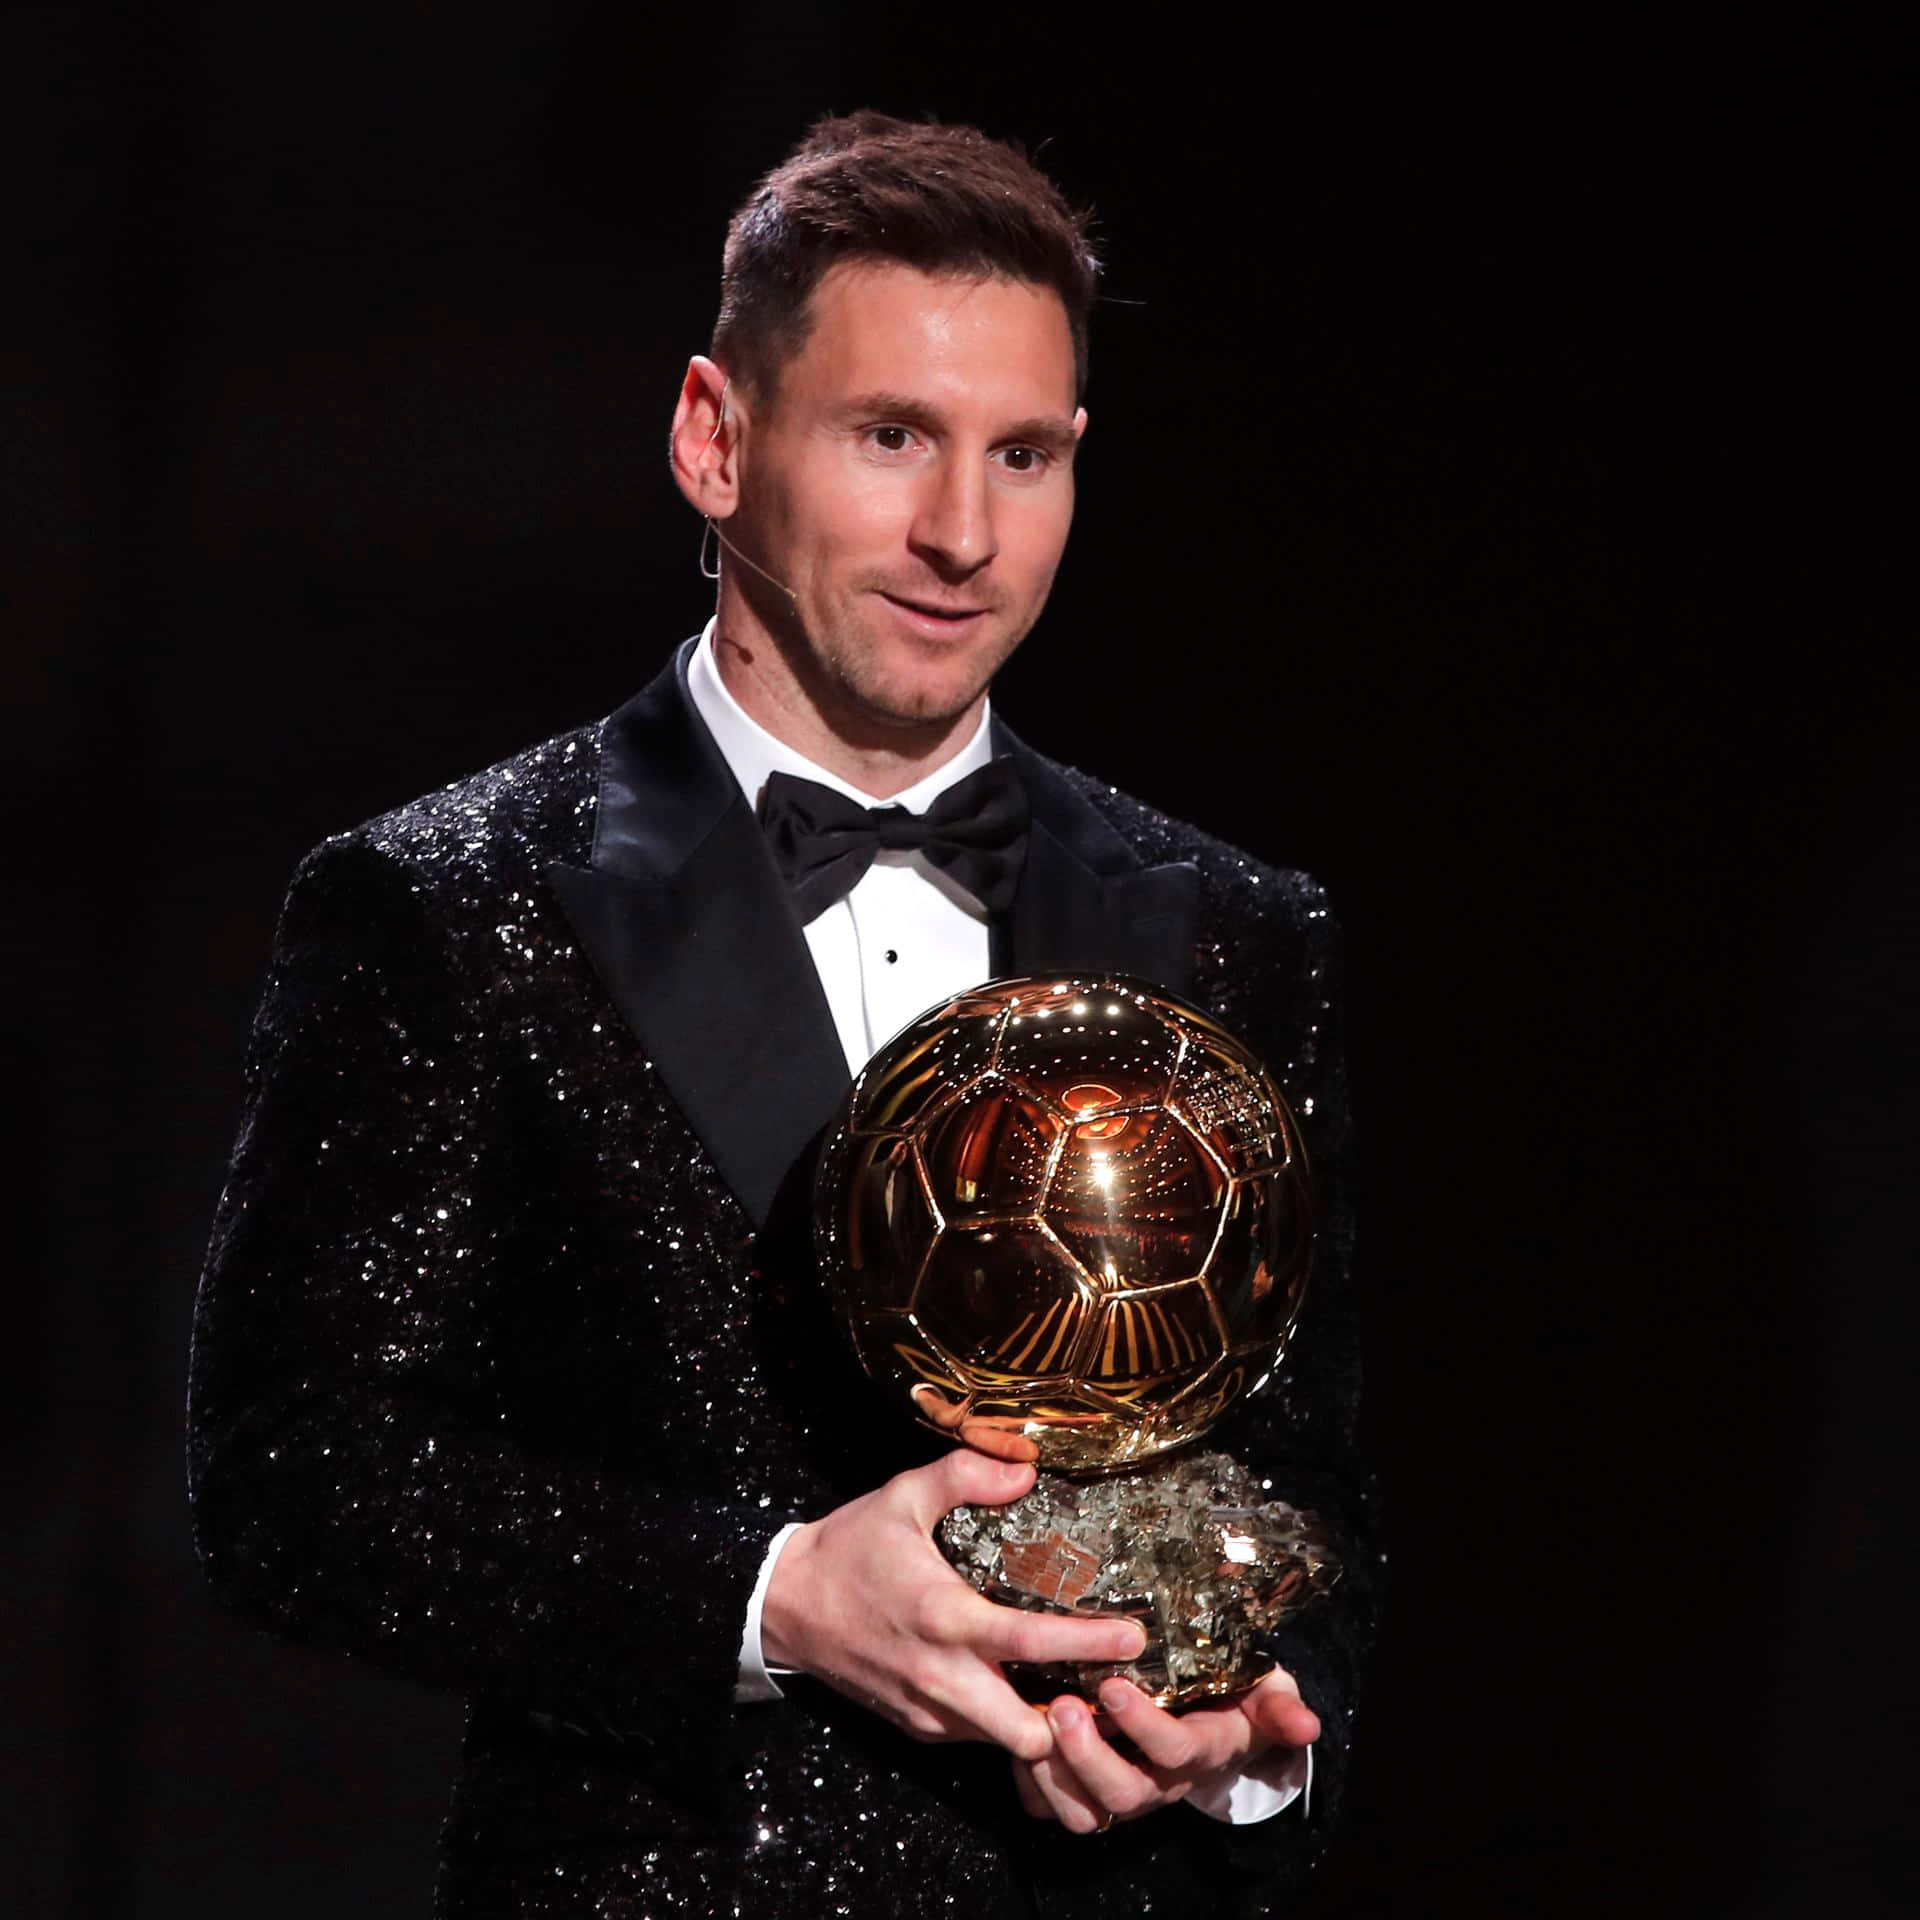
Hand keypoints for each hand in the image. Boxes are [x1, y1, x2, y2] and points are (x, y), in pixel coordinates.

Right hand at [761, 1451, 1147, 1762]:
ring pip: (1003, 1744)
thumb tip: (1027, 1470)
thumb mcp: (903, 1495)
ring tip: (1068, 1691)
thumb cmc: (850, 1546)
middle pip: (1028, 1733)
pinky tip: (1013, 1687)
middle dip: (1071, 1721)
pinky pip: (974, 1737)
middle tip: (1103, 1688)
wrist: (785, 1604)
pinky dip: (1000, 1722)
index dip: (1089, 1644)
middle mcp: (940, 1675)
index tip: (1135, 1641)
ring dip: (1038, 1725)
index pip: (1030, 1641)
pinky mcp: (915, 1726)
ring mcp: (927, 1709)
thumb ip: (966, 1476)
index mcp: (944, 1616)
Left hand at [1012, 1667, 1319, 1833]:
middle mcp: (1159, 1782)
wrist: (1216, 1722)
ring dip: (1054, 1775)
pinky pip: (1051, 1810)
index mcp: (1199, 1752)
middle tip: (1061, 1706)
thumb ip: (1281, 1707)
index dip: (1143, 1726)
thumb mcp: (1266, 1695)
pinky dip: (1029, 1787)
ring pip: (1084, 1813)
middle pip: (1122, 1793)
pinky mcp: (1088, 1792)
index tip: (1113, 1685)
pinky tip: (1017, 1743)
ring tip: (1032, 1724)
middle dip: (1088, 1755)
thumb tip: (1309, 1723)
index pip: (1173, 1751)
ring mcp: (1122, 1789)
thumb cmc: (1235, 1698)